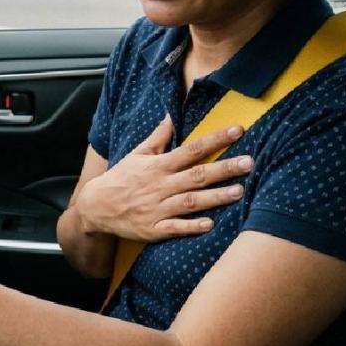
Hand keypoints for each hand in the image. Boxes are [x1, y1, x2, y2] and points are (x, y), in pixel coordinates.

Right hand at [74, 116, 251, 242]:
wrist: (96, 207)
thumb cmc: (120, 178)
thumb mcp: (136, 154)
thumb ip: (157, 138)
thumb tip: (171, 116)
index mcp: (158, 165)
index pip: (191, 149)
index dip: (215, 140)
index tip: (237, 131)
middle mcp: (161, 185)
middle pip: (197, 175)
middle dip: (224, 168)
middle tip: (249, 162)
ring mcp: (158, 208)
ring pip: (191, 201)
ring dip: (215, 197)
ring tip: (239, 191)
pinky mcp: (154, 228)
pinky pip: (175, 227)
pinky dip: (192, 226)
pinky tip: (210, 224)